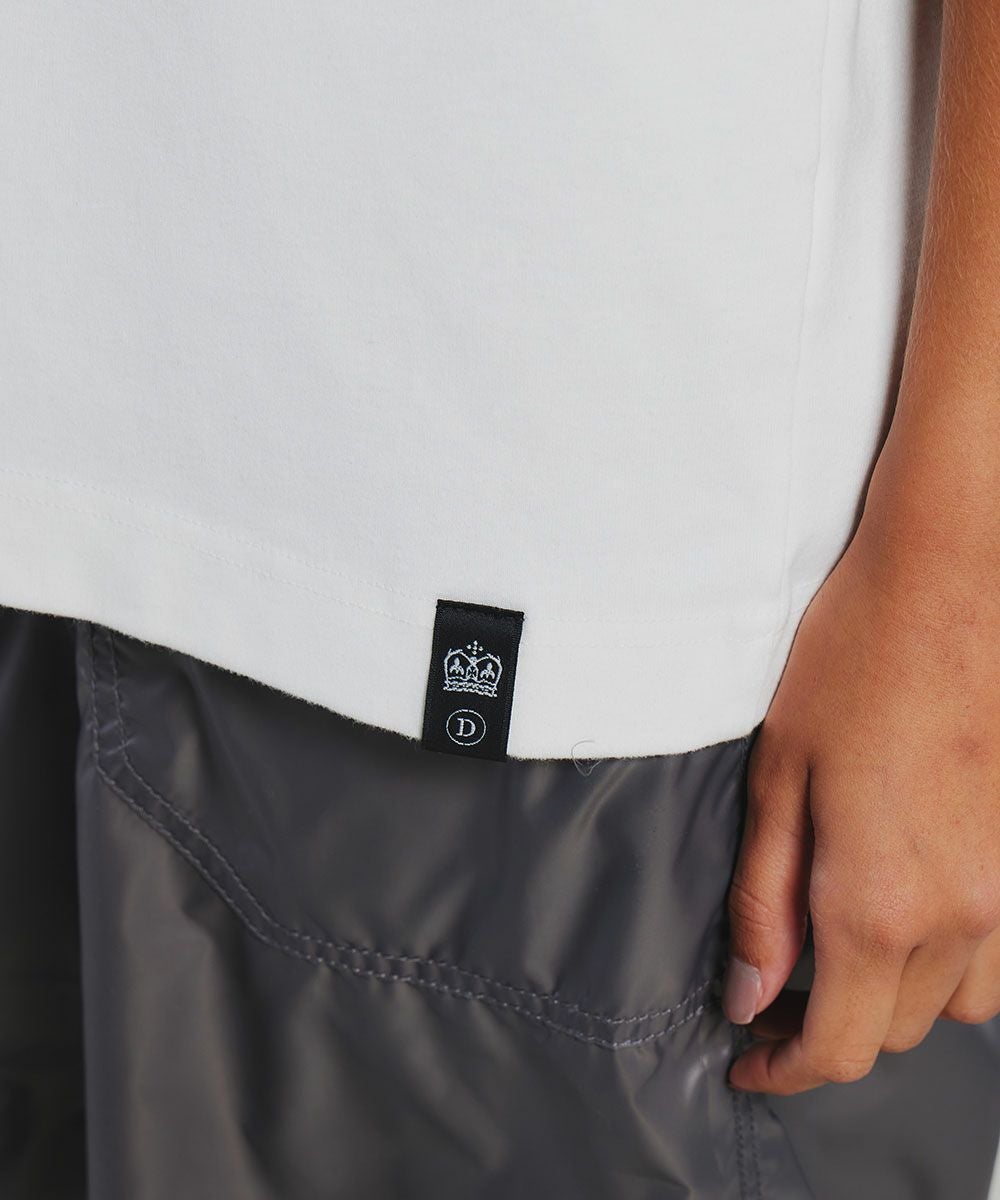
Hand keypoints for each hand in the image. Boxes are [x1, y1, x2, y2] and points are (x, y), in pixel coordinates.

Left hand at [724, 521, 999, 1094]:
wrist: (950, 586)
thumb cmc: (852, 666)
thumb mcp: (777, 781)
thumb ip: (765, 901)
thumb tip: (750, 993)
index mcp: (877, 902)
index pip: (837, 1047)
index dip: (786, 1070)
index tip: (751, 1061)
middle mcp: (959, 915)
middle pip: (891, 1032)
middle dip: (826, 1027)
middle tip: (775, 986)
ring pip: (952, 1004)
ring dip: (890, 996)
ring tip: (839, 943)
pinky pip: (996, 957)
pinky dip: (947, 960)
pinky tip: (905, 908)